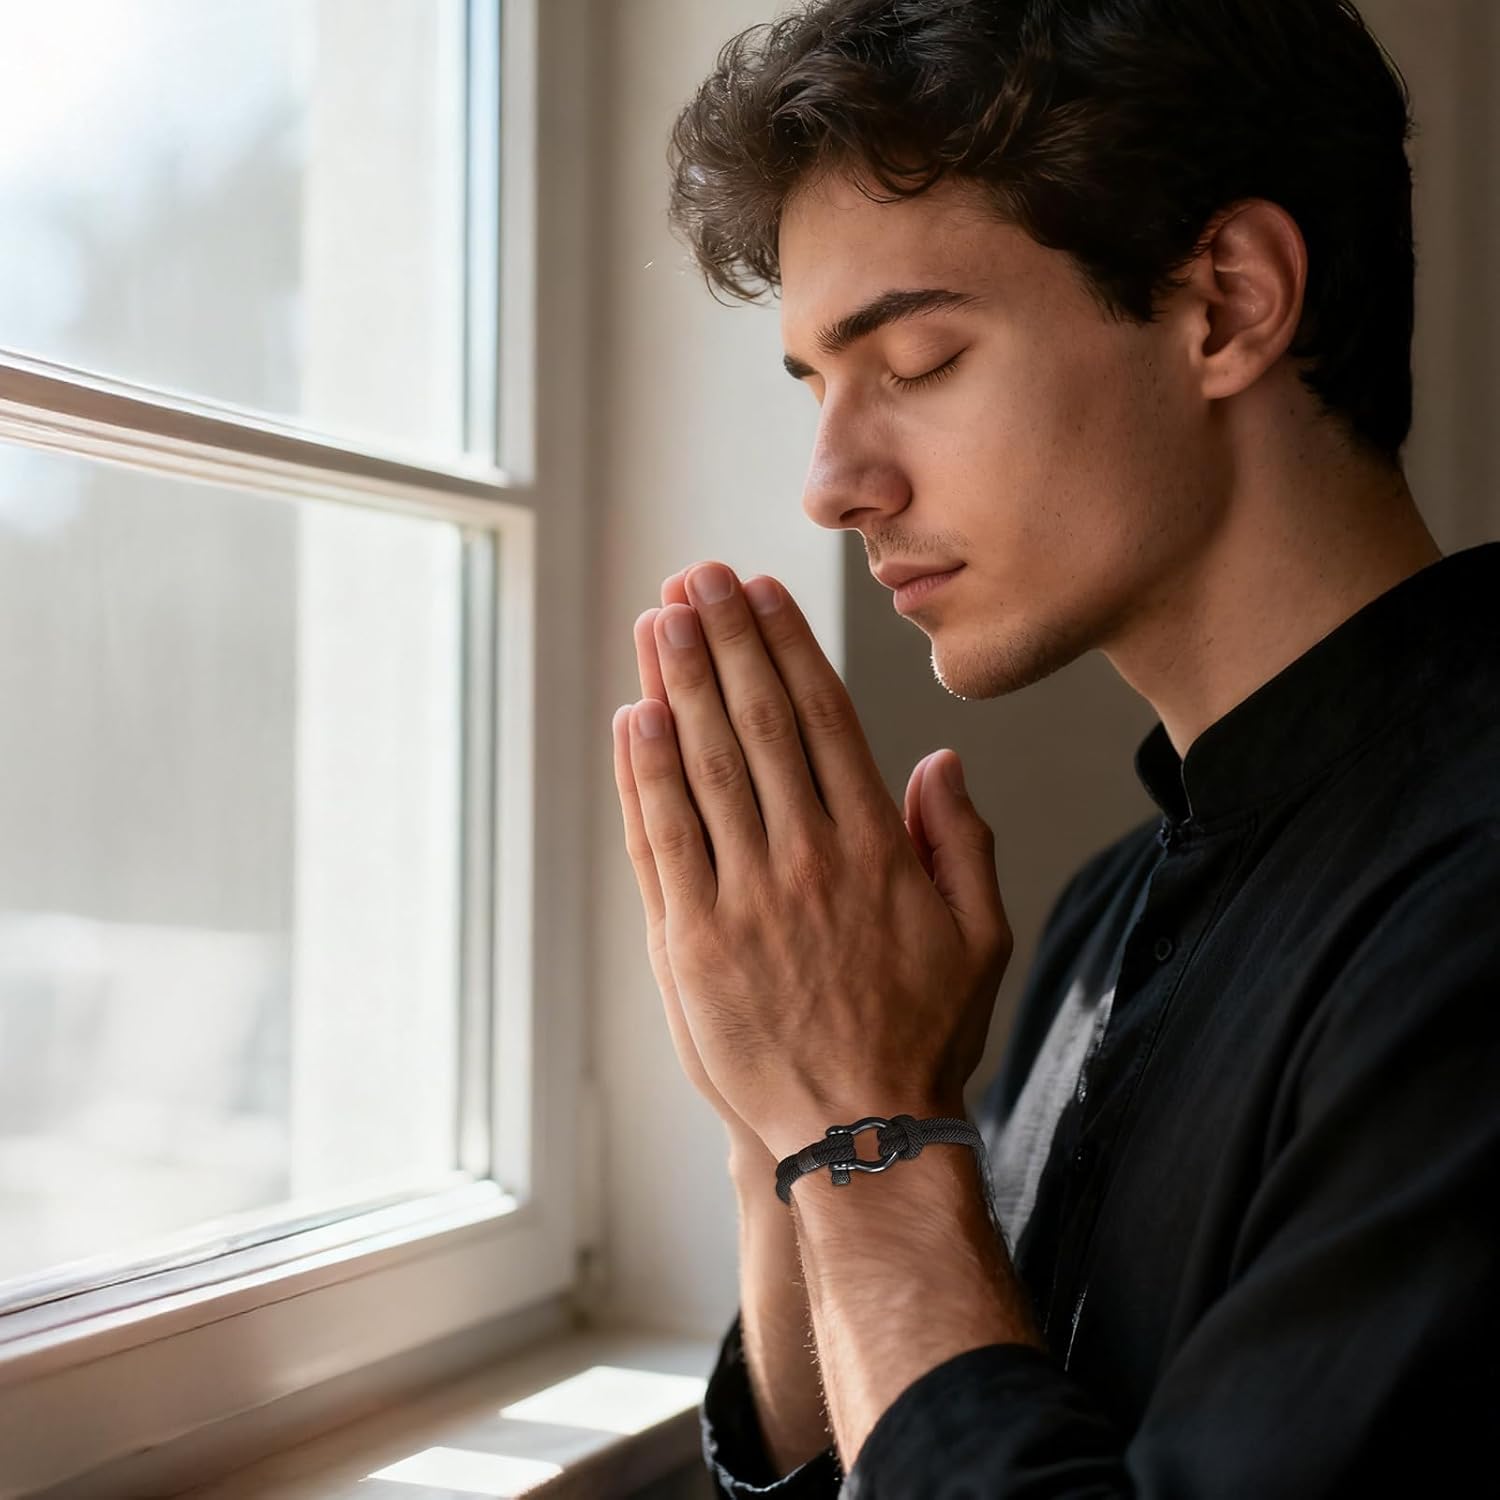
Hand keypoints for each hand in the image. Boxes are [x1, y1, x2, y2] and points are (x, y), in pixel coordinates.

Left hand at [614, 560, 1012, 1160]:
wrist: (857, 1136)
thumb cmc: (922, 1036)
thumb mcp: (979, 937)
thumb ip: (963, 844)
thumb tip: (942, 762)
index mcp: (876, 850)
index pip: (824, 721)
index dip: (788, 647)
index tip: (762, 591)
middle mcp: (807, 860)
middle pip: (757, 724)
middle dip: (723, 640)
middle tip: (697, 576)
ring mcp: (743, 900)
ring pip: (705, 767)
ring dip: (678, 684)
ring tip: (658, 617)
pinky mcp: (689, 943)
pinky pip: (660, 840)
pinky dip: (643, 774)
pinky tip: (634, 716)